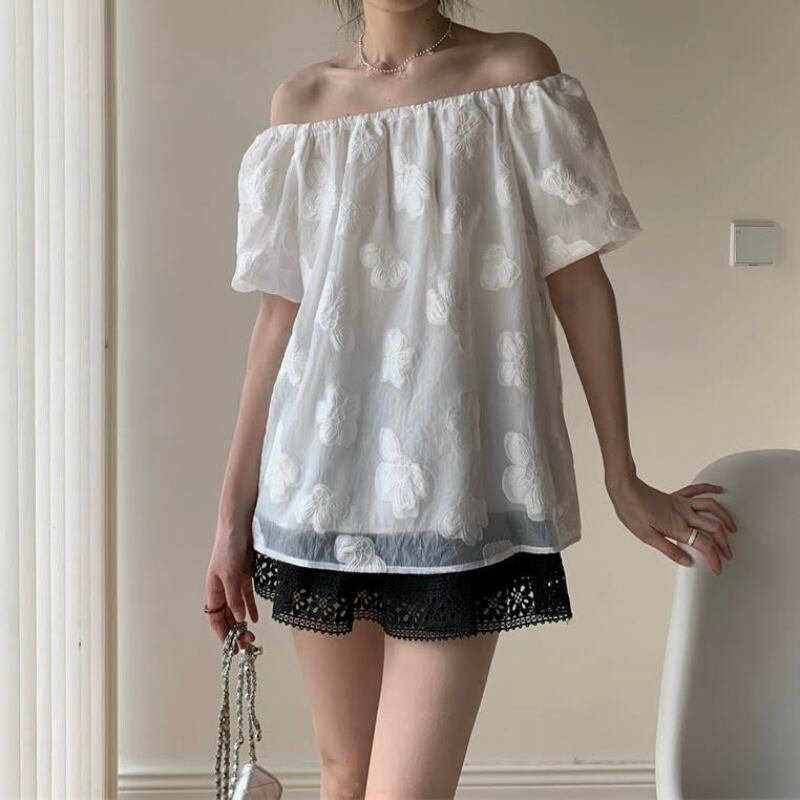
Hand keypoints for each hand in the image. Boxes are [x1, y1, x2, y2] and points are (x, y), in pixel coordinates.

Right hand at [205, 523, 258, 651]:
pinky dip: (251, 608)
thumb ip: (234, 596)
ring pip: (237, 608)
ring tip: (252, 636)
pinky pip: (247, 596)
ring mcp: (234, 581)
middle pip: (227, 615)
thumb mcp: (230, 574)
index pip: (216, 618)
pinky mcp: (246, 575)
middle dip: (234, 631)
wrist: (239, 524)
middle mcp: (222, 588)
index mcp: (213, 589)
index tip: (232, 648)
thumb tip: (239, 619)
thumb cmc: (228, 546)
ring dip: (243, 622)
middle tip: (247, 644)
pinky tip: (255, 618)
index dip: (222, 633)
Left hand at [607, 476, 737, 574]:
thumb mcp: (647, 537)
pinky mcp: (676, 496)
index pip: (704, 545)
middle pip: (713, 528)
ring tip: (732, 529)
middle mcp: (683, 514)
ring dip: (725, 517)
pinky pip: (697, 489)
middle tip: (728, 554)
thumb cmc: (632, 512)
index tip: (718, 568)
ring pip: (711, 507)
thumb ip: (669, 550)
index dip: (714, 558)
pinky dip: (710, 488)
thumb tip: (687, 562)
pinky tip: (719, 490)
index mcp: (677, 527)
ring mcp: (681, 503)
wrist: (624, 490)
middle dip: (724, 543)